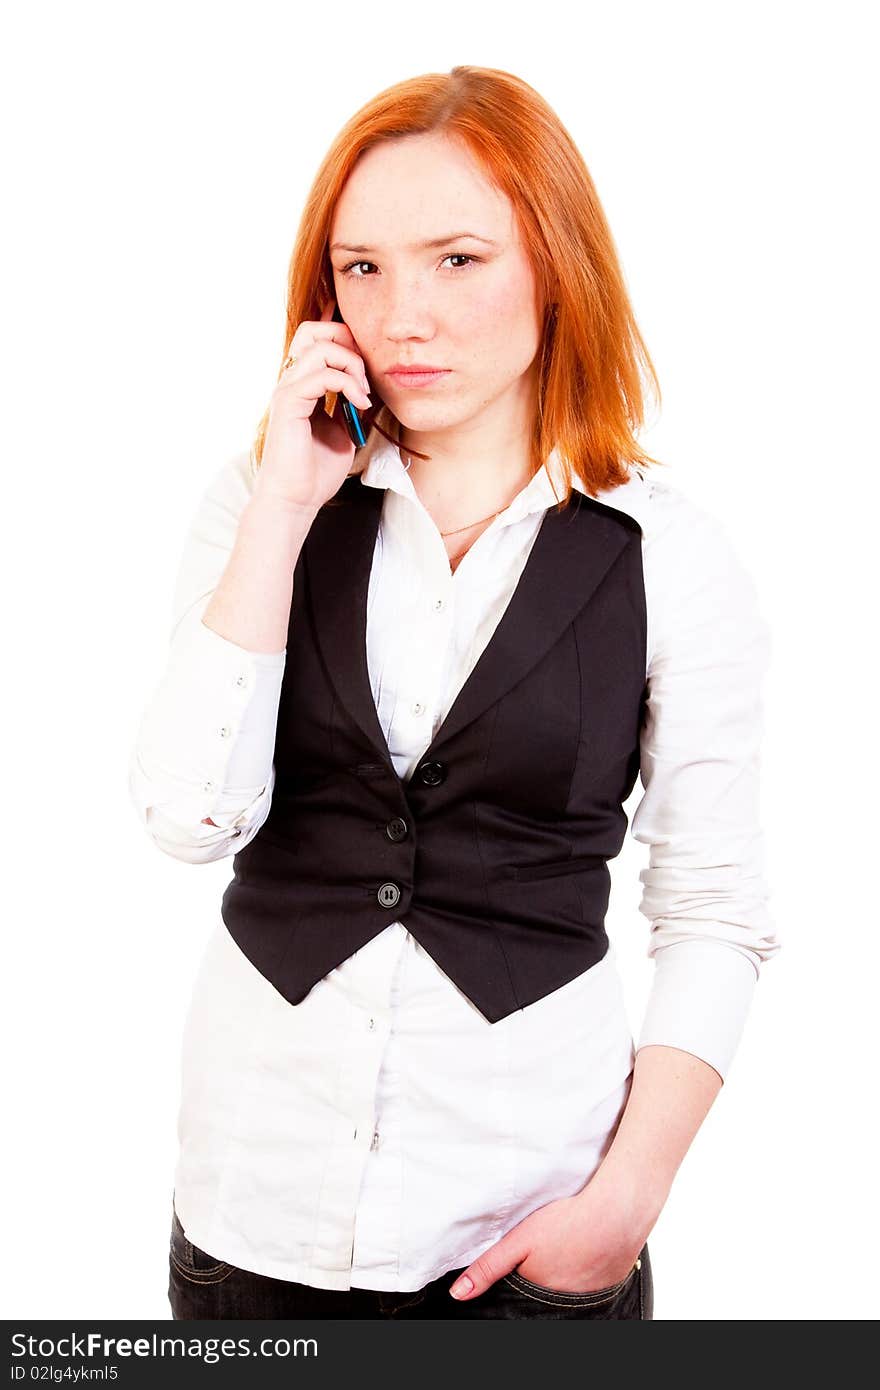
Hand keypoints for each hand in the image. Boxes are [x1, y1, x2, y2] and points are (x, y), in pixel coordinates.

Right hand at [255, 299, 374, 513]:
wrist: (296, 501)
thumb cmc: (316, 473)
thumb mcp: (343, 432)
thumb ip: (350, 406)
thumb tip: (369, 389)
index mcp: (302, 386)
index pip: (319, 340)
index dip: (348, 345)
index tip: (368, 376)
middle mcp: (291, 383)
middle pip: (313, 329)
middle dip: (347, 341)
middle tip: (364, 375)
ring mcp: (287, 390)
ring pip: (320, 346)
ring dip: (352, 364)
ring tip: (363, 394)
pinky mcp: (288, 403)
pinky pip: (321, 374)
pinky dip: (347, 384)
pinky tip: (360, 405)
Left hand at [447, 1187, 652, 1301]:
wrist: (617, 1213)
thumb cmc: (566, 1223)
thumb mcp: (519, 1241)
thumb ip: (488, 1267)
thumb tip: (457, 1294)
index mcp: (538, 1296)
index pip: (518, 1305)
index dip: (513, 1292)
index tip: (519, 1271)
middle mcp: (563, 1306)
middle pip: (540, 1301)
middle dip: (535, 1286)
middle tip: (542, 1258)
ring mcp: (587, 1300)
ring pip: (563, 1296)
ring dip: (559, 1280)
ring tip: (561, 1255)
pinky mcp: (607, 1290)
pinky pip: (586, 1291)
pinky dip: (580, 1277)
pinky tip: (581, 1255)